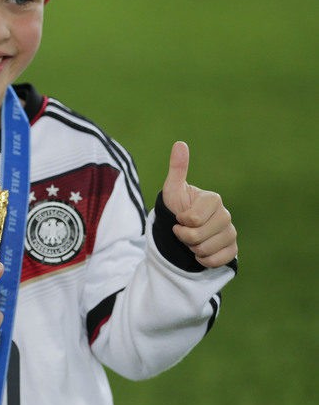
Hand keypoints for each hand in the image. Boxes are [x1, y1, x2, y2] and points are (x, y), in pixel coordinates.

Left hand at [161, 141, 237, 267]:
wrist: (182, 228)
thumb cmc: (176, 207)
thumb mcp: (172, 189)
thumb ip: (177, 169)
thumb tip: (180, 143)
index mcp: (214, 199)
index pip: (193, 220)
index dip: (181, 222)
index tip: (179, 217)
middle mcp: (226, 215)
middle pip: (199, 237)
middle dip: (184, 237)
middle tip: (183, 230)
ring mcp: (231, 232)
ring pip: (207, 250)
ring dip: (193, 249)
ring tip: (191, 240)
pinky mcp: (232, 249)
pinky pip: (217, 261)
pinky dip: (204, 260)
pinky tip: (200, 251)